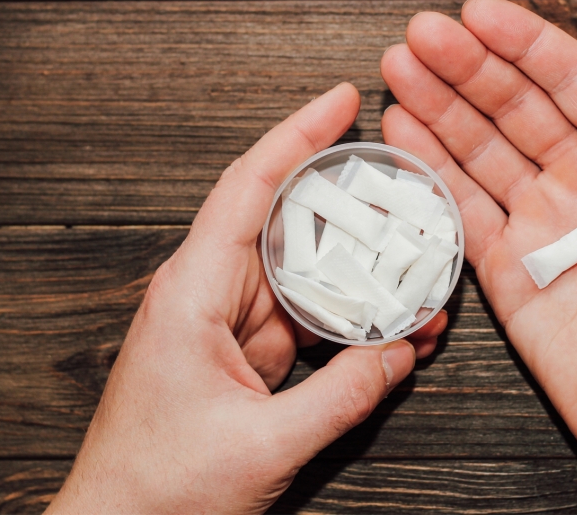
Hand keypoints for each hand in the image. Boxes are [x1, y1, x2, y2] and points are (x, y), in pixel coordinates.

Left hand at [45, 83, 445, 513]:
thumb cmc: (158, 489)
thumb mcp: (264, 445)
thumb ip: (343, 396)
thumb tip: (400, 355)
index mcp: (194, 293)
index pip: (249, 188)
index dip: (297, 136)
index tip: (341, 101)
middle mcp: (210, 295)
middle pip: (291, 225)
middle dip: (353, 210)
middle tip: (408, 196)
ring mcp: (231, 325)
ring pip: (307, 275)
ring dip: (359, 276)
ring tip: (418, 274)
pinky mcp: (247, 354)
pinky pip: (307, 319)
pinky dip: (348, 320)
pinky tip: (390, 328)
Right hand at [381, 0, 576, 512]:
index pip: (575, 85)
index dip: (526, 47)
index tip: (481, 15)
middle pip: (515, 108)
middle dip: (466, 68)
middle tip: (421, 34)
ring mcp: (541, 226)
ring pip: (480, 150)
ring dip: (439, 107)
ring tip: (400, 67)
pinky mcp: (507, 271)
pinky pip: (462, 211)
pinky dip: (431, 172)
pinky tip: (405, 134)